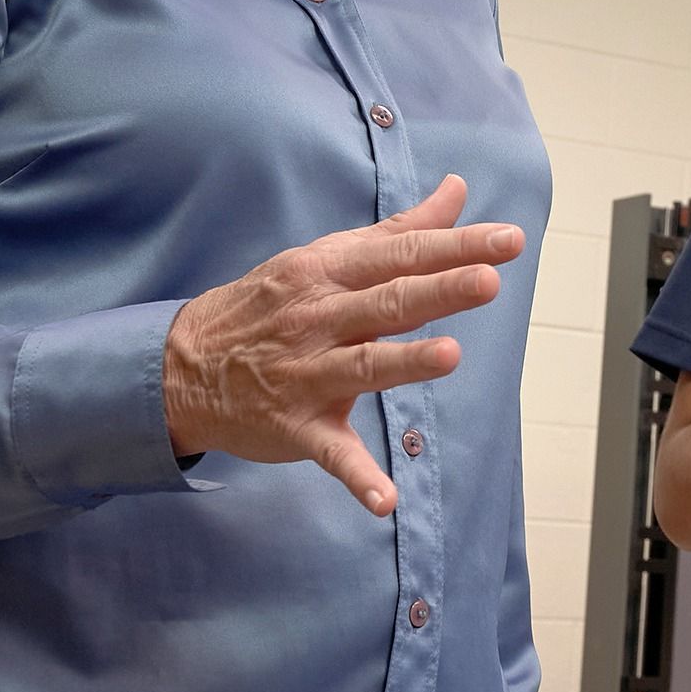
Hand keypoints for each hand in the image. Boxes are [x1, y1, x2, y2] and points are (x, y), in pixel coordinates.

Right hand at [162, 175, 520, 516]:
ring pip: (363, 367)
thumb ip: (400, 231)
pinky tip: (386, 500)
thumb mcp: (327, 257)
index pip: (403, 254)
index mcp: (331, 273)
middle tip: (488, 280)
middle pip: (388, 302)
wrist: (180, 365)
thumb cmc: (273, 304)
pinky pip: (331, 454)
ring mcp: (307, 374)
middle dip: (439, 290)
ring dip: (405, 364)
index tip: (510, 240)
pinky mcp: (296, 427)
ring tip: (451, 356)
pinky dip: (357, 478)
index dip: (457, 246)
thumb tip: (458, 191)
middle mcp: (320, 320)